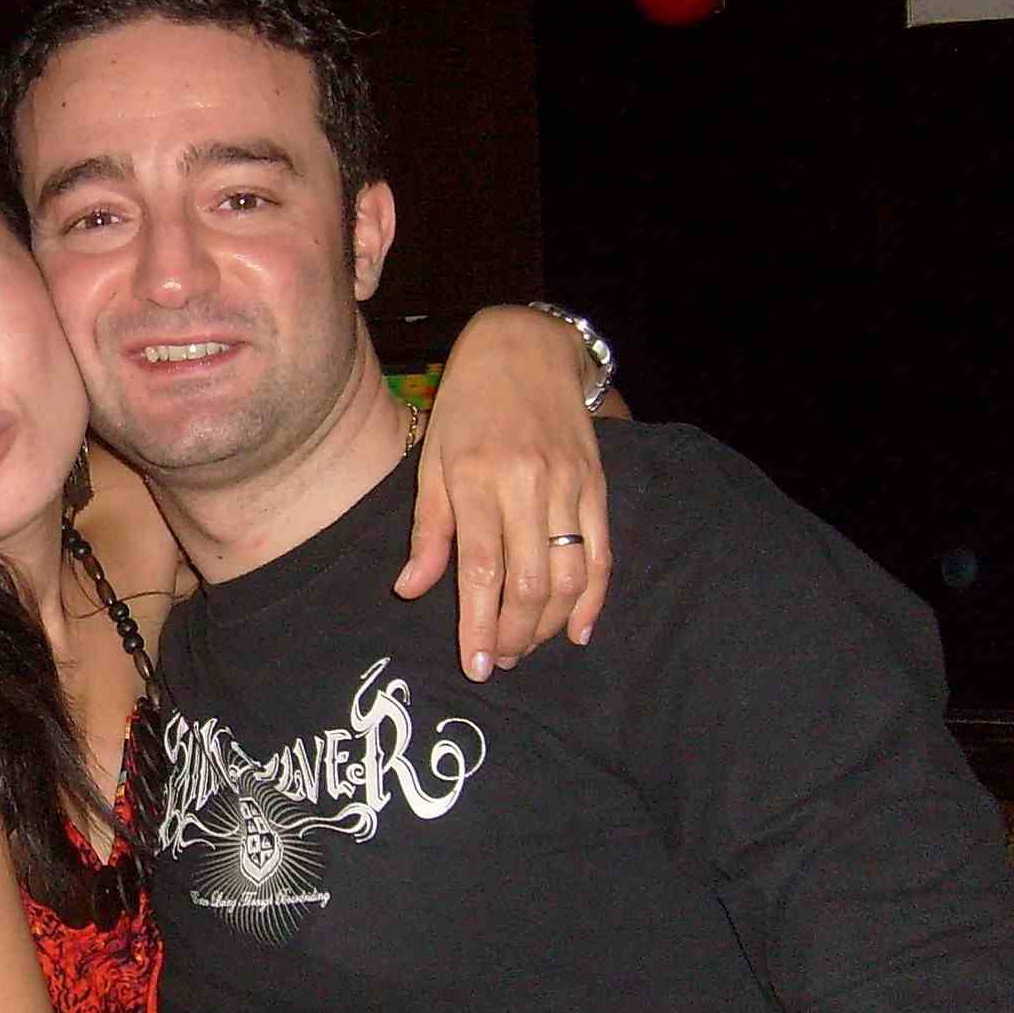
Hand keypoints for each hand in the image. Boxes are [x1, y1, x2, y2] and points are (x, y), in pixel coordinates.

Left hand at [398, 307, 610, 680]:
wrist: (526, 348)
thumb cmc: (467, 406)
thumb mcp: (432, 460)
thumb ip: (428, 530)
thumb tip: (411, 590)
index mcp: (476, 479)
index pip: (482, 569)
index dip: (479, 625)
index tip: (476, 665)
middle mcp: (526, 484)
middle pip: (529, 583)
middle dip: (515, 634)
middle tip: (500, 661)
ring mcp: (568, 485)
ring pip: (569, 576)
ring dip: (549, 624)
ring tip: (527, 647)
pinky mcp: (598, 484)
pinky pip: (602, 553)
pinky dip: (593, 599)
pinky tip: (577, 631)